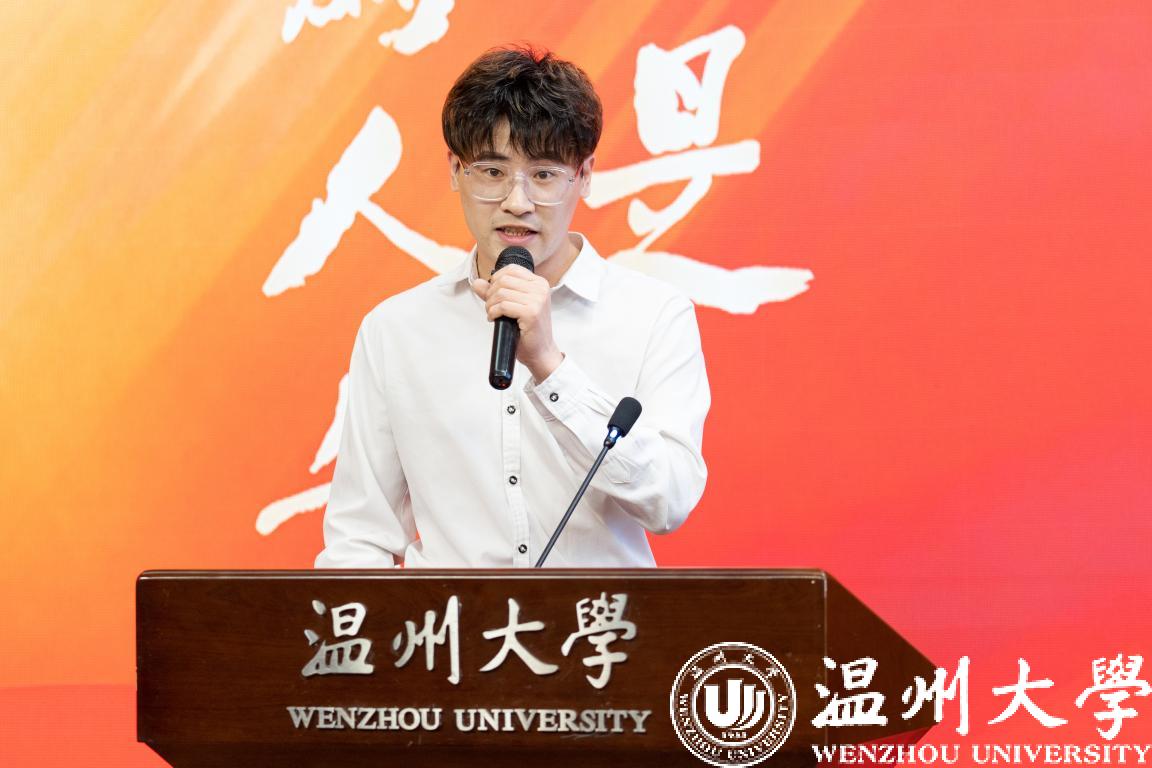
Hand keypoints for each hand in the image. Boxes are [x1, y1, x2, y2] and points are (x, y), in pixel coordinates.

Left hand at [471, 265, 563, 380]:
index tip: (494, 294)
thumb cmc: (528, 330)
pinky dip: (493, 312)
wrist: (541, 352)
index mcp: (539, 283)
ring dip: (490, 305)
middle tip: (491, 307)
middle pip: (504, 280)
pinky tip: (494, 319)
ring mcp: (537, 300)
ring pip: (501, 293)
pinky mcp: (531, 313)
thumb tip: (477, 283)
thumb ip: (495, 292)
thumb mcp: (513, 306)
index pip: (511, 269)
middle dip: (491, 293)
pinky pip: (503, 306)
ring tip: (493, 314)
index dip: (496, 280)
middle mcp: (541, 289)